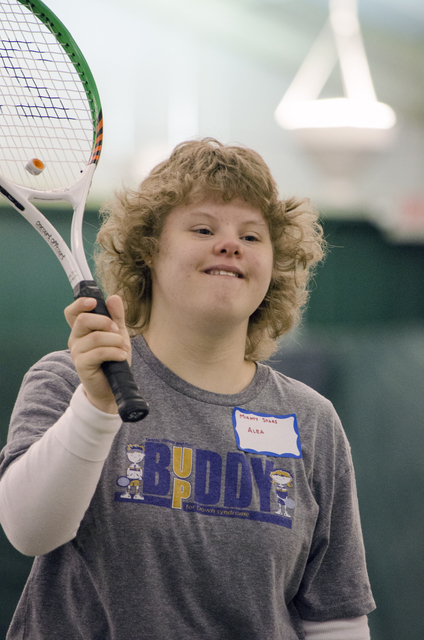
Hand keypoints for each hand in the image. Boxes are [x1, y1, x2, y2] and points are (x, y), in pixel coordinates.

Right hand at [65, 295, 130, 413]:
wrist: (113, 386)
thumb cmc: (113, 359)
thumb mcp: (118, 334)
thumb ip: (116, 317)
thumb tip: (113, 297)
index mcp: (82, 329)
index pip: (72, 312)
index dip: (80, 304)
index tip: (94, 302)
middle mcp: (75, 339)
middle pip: (83, 320)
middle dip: (105, 322)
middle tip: (117, 332)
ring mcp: (77, 352)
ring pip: (95, 337)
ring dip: (115, 341)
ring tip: (124, 348)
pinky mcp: (81, 365)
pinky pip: (98, 352)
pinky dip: (114, 352)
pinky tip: (122, 356)